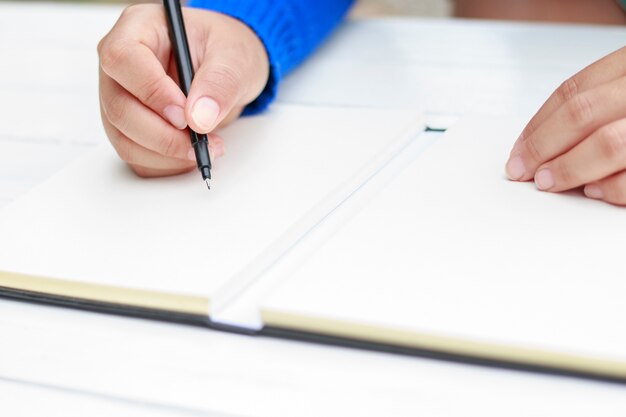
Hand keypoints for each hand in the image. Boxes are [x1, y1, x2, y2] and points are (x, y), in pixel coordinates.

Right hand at [97, 4, 269, 176]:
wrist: (229, 69)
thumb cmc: (226, 50)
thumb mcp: (234, 57)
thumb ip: (220, 83)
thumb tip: (199, 117)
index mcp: (139, 28)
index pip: (123, 59)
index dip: (152, 92)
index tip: (185, 116)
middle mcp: (121, 65)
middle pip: (119, 107)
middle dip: (163, 135)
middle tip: (201, 142)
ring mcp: (120, 97)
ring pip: (124, 138)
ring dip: (166, 155)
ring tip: (205, 148)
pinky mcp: (129, 127)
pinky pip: (135, 156)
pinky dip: (165, 164)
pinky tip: (191, 154)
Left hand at [506, 47, 625, 204]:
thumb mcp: (619, 92)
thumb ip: (589, 109)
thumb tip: (536, 145)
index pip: (574, 91)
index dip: (537, 124)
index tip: (516, 152)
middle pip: (583, 114)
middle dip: (544, 147)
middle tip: (523, 171)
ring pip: (608, 143)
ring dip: (570, 168)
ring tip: (548, 181)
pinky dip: (609, 187)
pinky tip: (592, 190)